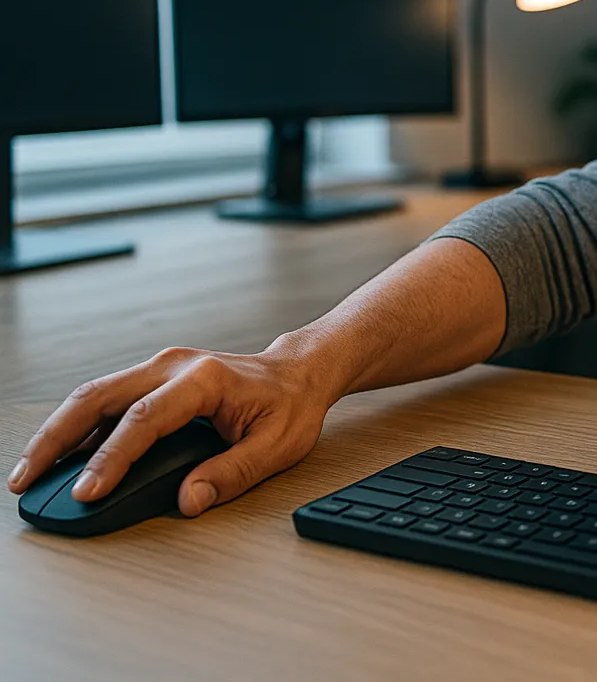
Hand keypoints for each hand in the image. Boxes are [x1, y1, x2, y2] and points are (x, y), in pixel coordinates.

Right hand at [6, 346, 328, 516]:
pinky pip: (106, 400)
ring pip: (93, 395)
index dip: (111, 457)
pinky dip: (76, 428)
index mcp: (205, 379)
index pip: (145, 419)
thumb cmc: (291, 407)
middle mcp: (174, 366)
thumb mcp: (277, 446)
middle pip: (99, 397)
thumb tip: (189, 501)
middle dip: (56, 440)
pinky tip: (59, 458)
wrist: (299, 373)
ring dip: (57, 433)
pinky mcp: (153, 378)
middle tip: (26, 481)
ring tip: (28, 472)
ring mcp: (160, 368)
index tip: (87, 492)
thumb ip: (232, 474)